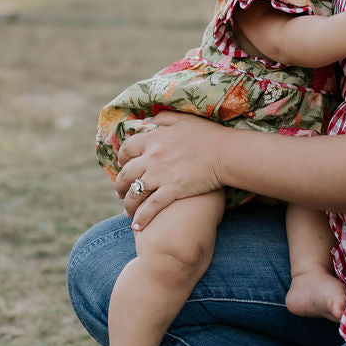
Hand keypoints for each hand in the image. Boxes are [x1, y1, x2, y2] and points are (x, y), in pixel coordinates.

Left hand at [114, 111, 225, 229]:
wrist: (226, 153)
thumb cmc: (209, 135)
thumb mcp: (184, 119)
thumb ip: (163, 118)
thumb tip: (148, 120)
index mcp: (153, 139)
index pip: (127, 149)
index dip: (121, 158)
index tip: (122, 165)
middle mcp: (152, 157)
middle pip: (126, 173)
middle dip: (120, 185)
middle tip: (120, 192)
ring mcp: (161, 175)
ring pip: (135, 193)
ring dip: (128, 203)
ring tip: (127, 211)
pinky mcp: (172, 191)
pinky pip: (151, 207)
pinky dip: (142, 218)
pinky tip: (137, 227)